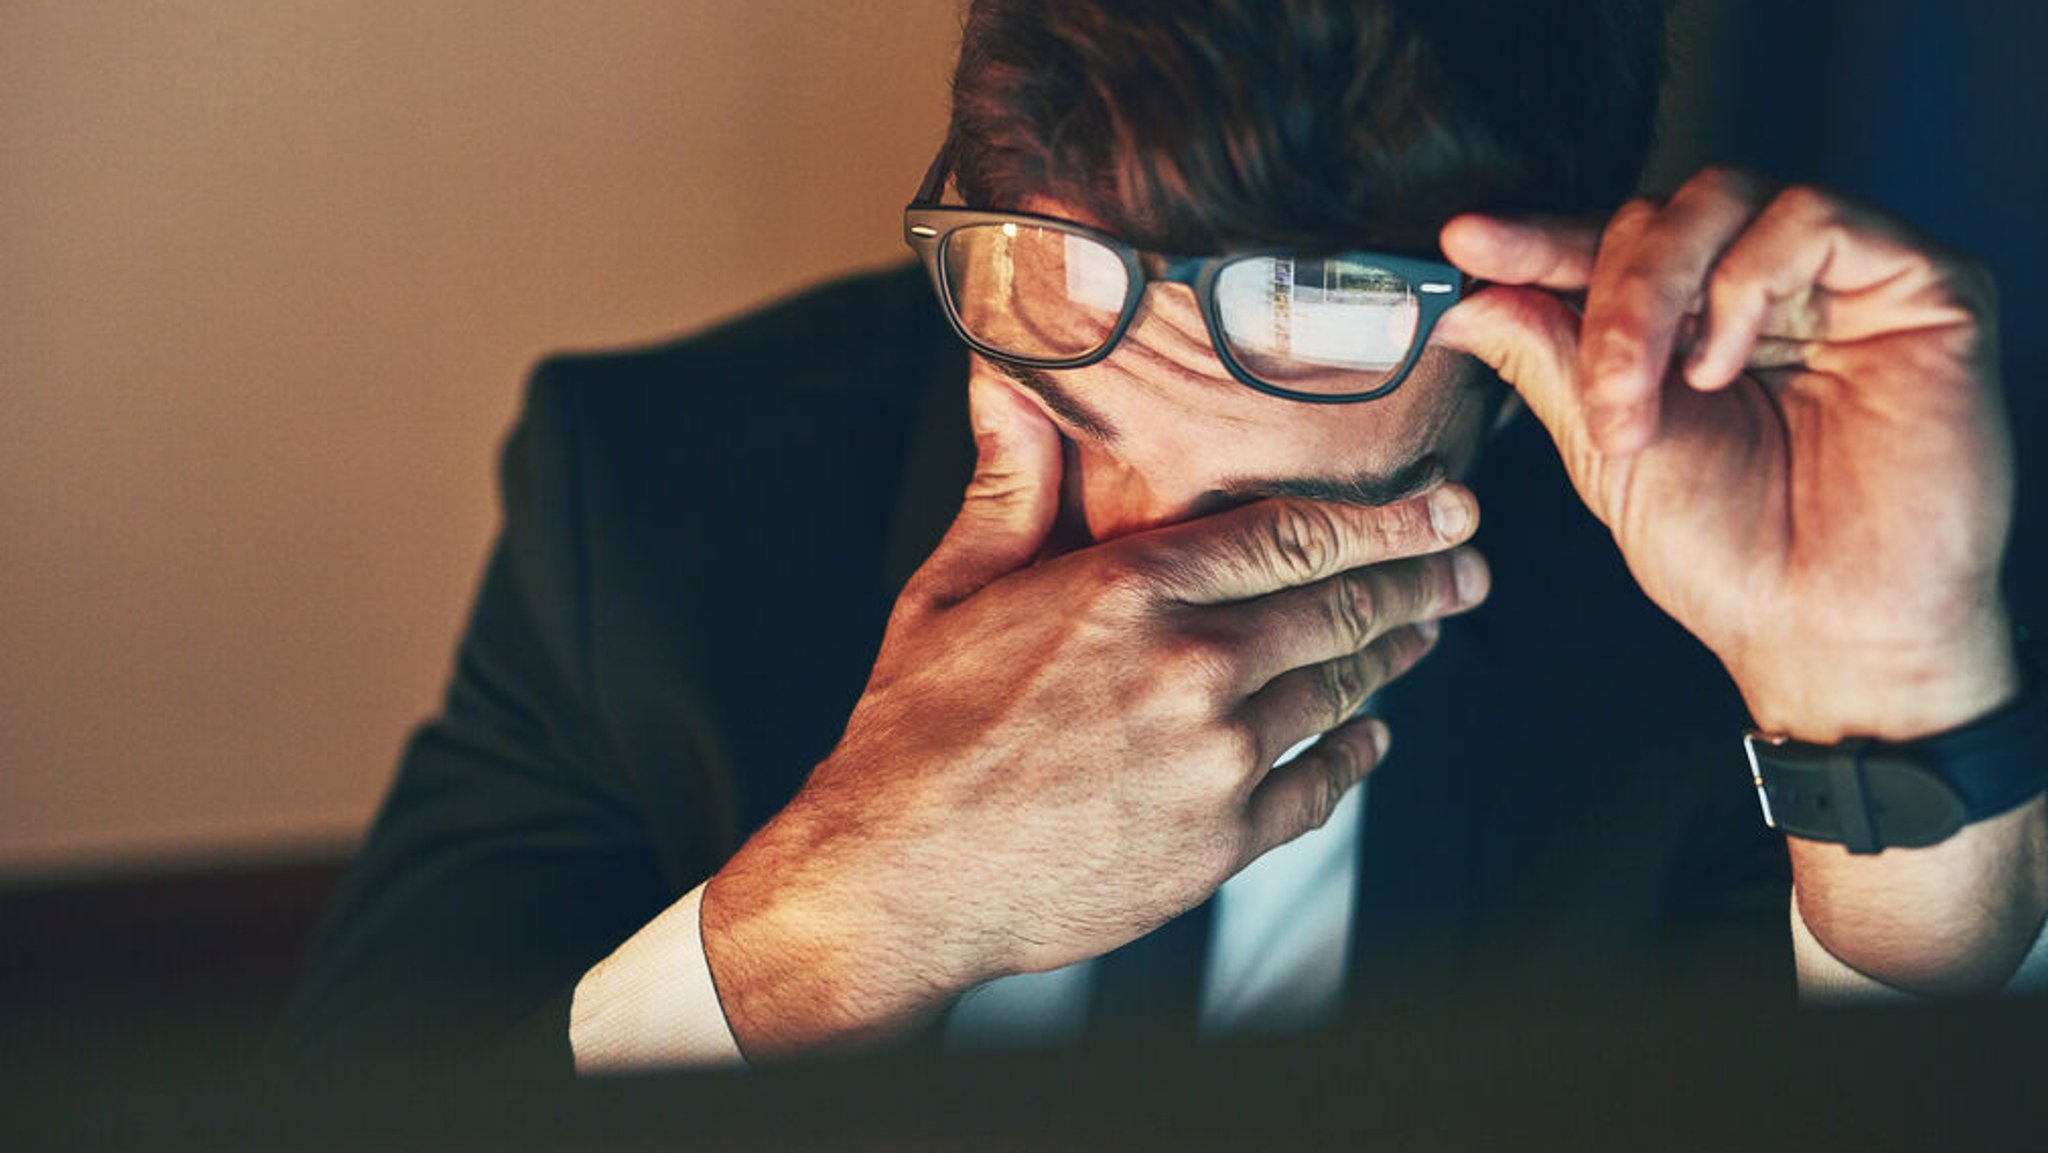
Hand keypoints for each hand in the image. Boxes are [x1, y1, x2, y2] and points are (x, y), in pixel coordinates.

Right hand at [701, 365, 1488, 1055]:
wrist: (897, 879)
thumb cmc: (914, 733)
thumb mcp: (948, 590)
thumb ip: (1009, 487)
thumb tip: (1011, 387)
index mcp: (1128, 590)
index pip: (1296, 535)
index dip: (1389, 517)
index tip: (1447, 505)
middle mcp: (1189, 667)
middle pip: (1343, 608)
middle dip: (1423, 580)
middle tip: (1468, 565)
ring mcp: (1215, 760)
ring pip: (1341, 692)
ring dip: (1396, 658)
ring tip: (1425, 634)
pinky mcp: (1220, 843)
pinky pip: (1319, 786)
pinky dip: (1355, 755)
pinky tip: (1369, 738)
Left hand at [1437, 168, 2016, 739]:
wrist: (1826, 631)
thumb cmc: (1733, 556)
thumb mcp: (1609, 451)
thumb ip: (1549, 362)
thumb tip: (1471, 299)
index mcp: (1697, 325)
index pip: (1612, 249)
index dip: (1537, 241)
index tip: (1465, 243)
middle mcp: (1771, 289)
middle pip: (1662, 213)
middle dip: (1605, 296)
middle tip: (1601, 393)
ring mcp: (1846, 281)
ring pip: (1724, 199)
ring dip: (1658, 293)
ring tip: (1653, 396)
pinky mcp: (1921, 282)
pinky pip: (1812, 217)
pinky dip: (1747, 282)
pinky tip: (1726, 365)